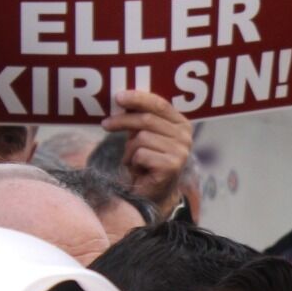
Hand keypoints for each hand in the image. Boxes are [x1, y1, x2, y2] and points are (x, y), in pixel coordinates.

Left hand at [101, 89, 193, 215]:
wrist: (154, 193)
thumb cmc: (147, 160)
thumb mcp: (143, 134)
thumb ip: (140, 117)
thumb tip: (122, 99)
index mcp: (181, 125)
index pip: (160, 104)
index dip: (138, 98)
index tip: (118, 97)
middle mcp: (185, 137)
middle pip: (147, 119)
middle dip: (122, 121)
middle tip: (105, 124)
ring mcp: (181, 152)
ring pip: (142, 138)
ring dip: (130, 149)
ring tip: (134, 160)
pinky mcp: (172, 166)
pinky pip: (141, 154)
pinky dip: (134, 162)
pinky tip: (140, 170)